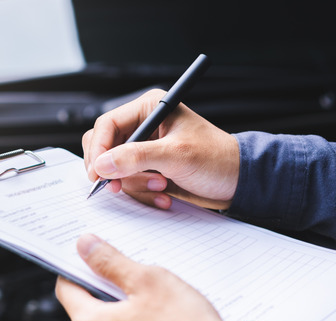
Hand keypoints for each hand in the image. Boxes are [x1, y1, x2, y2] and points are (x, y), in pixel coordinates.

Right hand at [83, 89, 239, 209]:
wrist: (238, 182)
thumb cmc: (216, 159)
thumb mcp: (176, 156)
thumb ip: (136, 158)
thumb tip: (101, 165)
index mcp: (149, 109)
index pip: (106, 125)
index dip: (98, 150)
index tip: (98, 174)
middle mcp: (143, 126)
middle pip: (105, 147)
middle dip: (115, 170)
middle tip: (122, 186)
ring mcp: (144, 149)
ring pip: (114, 169)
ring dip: (134, 184)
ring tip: (161, 186)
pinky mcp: (147, 169)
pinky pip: (127, 182)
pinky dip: (141, 193)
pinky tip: (162, 195)